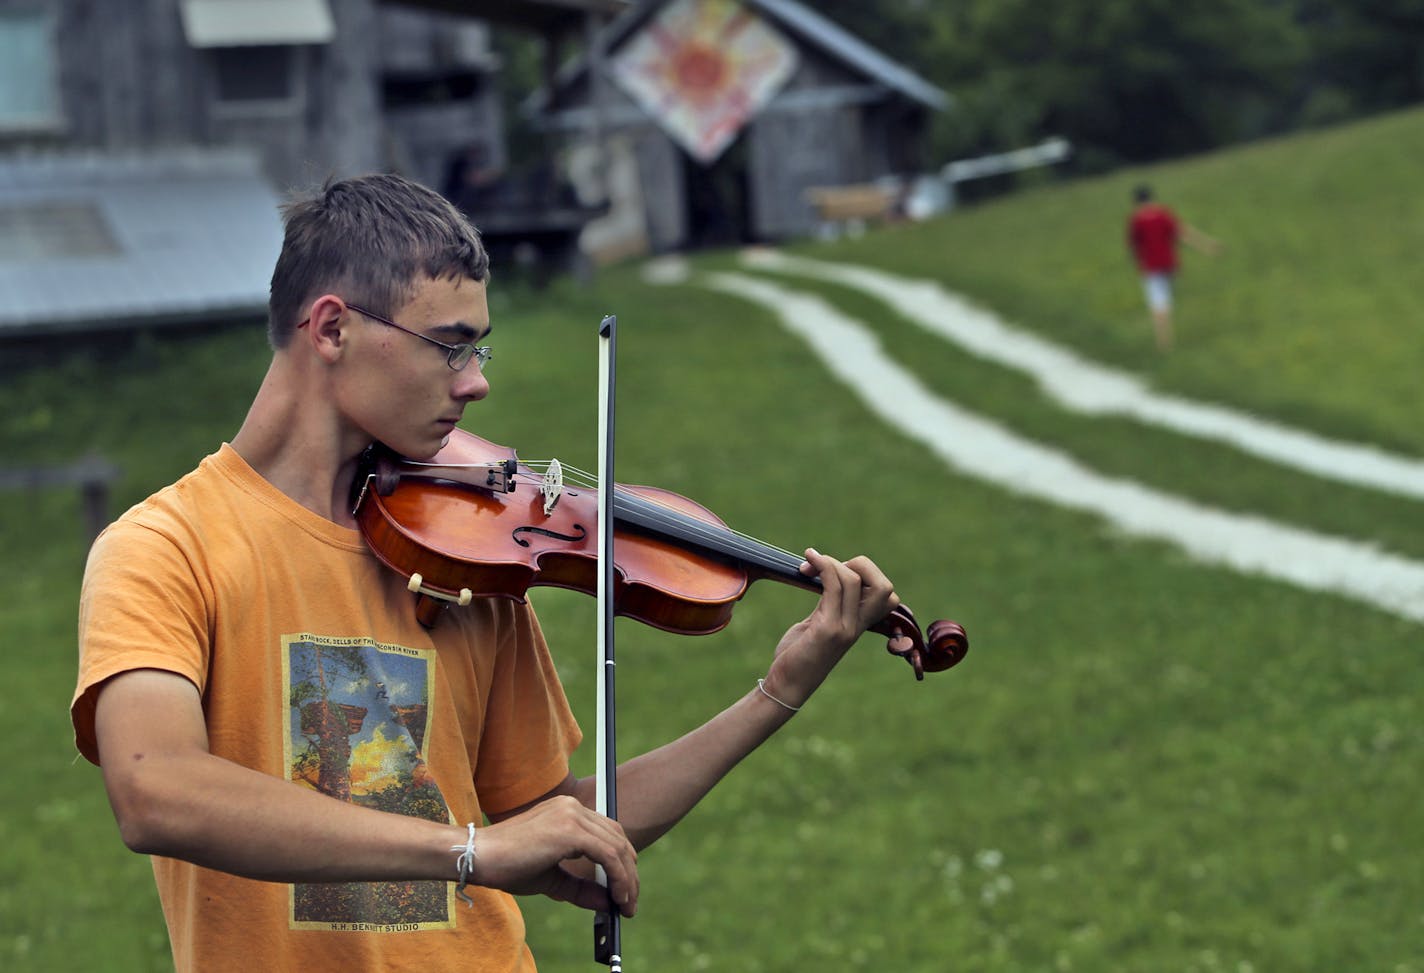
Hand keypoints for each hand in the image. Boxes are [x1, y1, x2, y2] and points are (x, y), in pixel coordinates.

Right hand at [469, 795, 637, 915]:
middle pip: (617, 838)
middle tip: (629, 902)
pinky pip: (608, 855)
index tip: (625, 889)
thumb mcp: (552, 878)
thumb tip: (609, 902)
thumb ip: (581, 887)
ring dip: (627, 879)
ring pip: (617, 847)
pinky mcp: (570, 830)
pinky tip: (617, 897)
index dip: (622, 862)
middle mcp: (572, 807)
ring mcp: (572, 815)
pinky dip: (618, 877)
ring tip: (626, 904)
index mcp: (567, 811)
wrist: (478, 857)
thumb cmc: (508, 866)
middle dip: (629, 873)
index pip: (607, 833)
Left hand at [761, 549, 900, 707]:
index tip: (838, 572)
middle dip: (860, 564)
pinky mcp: (827, 629)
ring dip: (831, 561)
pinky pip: (833, 586)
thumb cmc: (797, 656)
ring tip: (810, 560)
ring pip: (855, 580)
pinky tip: (808, 562)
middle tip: (830, 567)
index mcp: (859, 625)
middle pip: (884, 586)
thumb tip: (825, 575)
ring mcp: (845, 628)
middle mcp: (857, 626)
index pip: (887, 596)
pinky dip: (822, 565)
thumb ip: (827, 604)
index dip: (869, 575)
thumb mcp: (817, 624)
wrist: (786, 686)